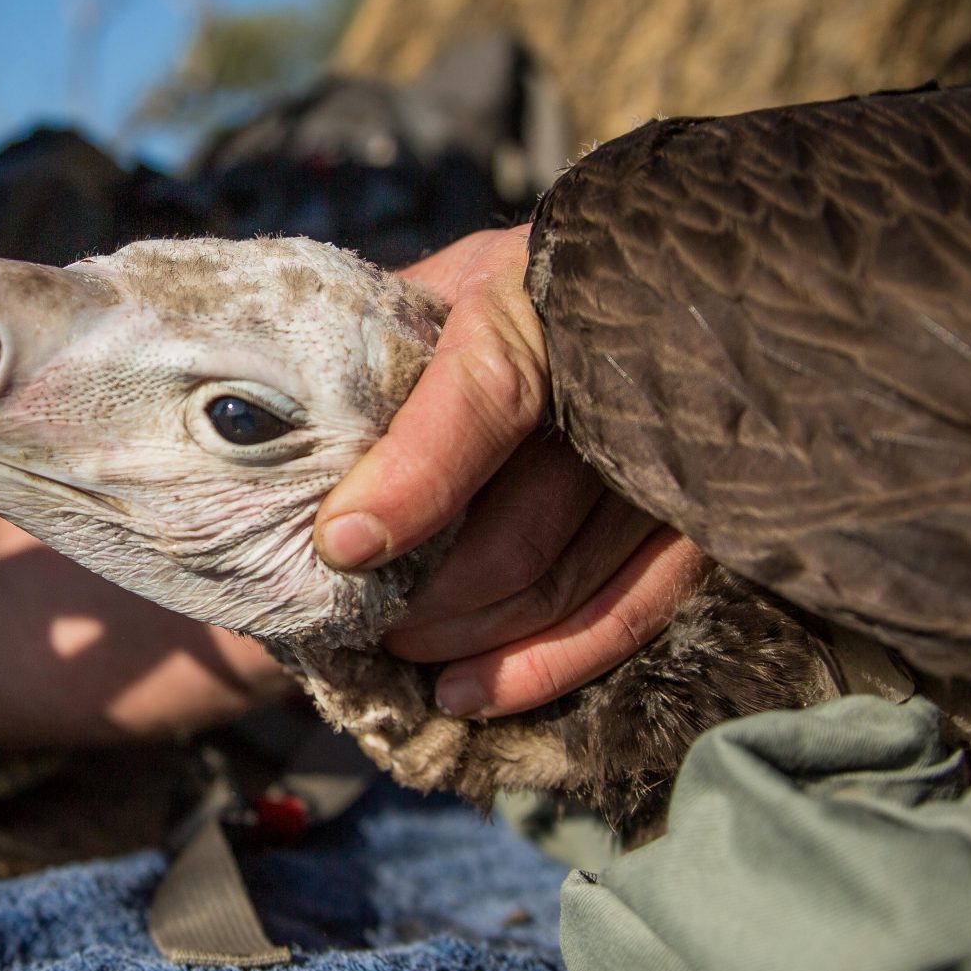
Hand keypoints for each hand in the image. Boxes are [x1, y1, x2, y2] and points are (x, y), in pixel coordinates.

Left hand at [312, 224, 704, 717]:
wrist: (636, 280)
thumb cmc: (498, 292)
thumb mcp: (433, 292)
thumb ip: (371, 348)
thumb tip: (272, 419)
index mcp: (534, 299)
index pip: (486, 396)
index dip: (413, 481)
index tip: (341, 545)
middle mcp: (614, 378)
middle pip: (518, 525)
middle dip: (424, 595)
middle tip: (355, 618)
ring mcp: (666, 454)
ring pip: (562, 583)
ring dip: (468, 639)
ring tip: (398, 653)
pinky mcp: (699, 513)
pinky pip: (630, 611)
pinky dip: (546, 666)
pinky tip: (470, 691)